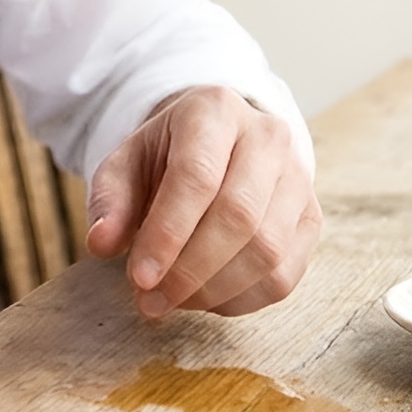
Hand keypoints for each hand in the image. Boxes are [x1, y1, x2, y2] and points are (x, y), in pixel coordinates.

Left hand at [83, 86, 319, 318]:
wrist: (217, 143)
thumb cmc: (165, 156)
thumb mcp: (125, 164)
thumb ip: (109, 200)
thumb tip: (101, 243)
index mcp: (214, 110)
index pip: (197, 176)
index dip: (168, 233)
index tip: (138, 278)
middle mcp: (268, 137)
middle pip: (239, 216)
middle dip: (190, 270)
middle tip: (150, 300)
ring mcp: (299, 178)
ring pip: (268, 251)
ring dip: (213, 290)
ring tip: (171, 301)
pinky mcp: (311, 218)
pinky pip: (284, 274)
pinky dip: (240, 300)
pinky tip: (204, 298)